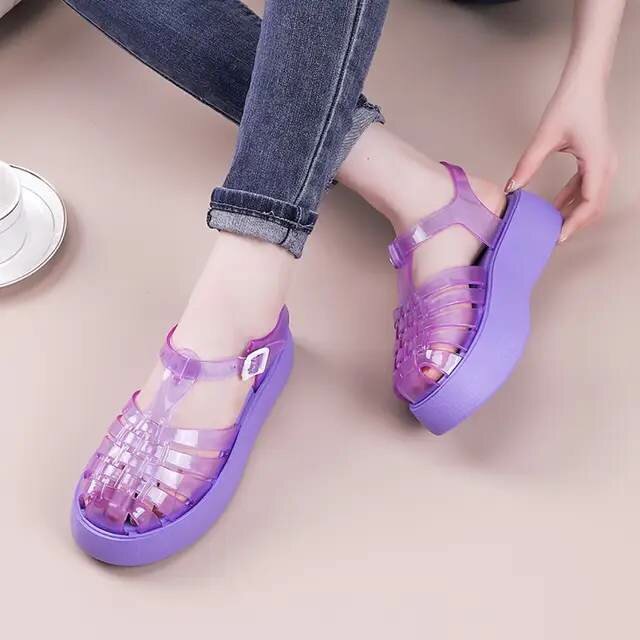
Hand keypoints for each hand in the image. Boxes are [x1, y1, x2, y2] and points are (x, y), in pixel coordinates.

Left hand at [506, 80, 616, 242]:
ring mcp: (604, 163)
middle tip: (553, 237)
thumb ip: (527, 164)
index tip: (558, 236)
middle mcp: (606, 165)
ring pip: (592, 198)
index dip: (575, 223)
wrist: (585, 83)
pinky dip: (573, 199)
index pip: (589, 202)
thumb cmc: (570, 104)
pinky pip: (587, 187)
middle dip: (575, 223)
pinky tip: (556, 207)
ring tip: (552, 226)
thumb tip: (512, 187)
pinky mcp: (597, 160)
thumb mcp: (544, 137)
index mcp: (597, 161)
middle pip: (594, 205)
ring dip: (574, 213)